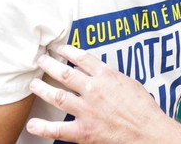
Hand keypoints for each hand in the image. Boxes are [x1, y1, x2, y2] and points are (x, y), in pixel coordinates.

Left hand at [26, 45, 180, 143]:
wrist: (147, 130)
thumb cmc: (143, 108)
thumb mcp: (130, 83)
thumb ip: (112, 77)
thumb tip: (98, 73)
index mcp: (107, 76)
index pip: (83, 58)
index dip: (68, 51)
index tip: (60, 48)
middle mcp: (94, 90)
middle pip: (65, 74)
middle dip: (50, 65)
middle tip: (41, 60)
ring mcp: (86, 110)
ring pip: (58, 96)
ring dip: (42, 89)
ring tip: (34, 84)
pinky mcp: (83, 131)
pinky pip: (58, 129)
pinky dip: (43, 127)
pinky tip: (32, 125)